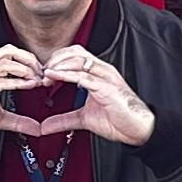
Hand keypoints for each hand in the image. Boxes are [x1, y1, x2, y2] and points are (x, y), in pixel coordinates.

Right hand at [0, 44, 55, 144]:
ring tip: (37, 79)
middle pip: (8, 51)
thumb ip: (17, 121)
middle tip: (42, 73)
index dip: (29, 60)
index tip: (42, 74)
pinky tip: (28, 86)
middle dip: (29, 59)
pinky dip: (16, 82)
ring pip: (4, 62)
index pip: (10, 54)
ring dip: (25, 69)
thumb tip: (36, 128)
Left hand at [24, 45, 152, 146]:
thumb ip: (64, 120)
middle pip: (74, 52)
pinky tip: (54, 76)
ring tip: (46, 75)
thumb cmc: (119, 119)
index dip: (56, 61)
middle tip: (42, 74)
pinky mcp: (107, 87)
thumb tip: (45, 126)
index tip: (43, 75)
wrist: (138, 130)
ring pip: (78, 60)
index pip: (74, 55)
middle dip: (55, 60)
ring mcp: (105, 77)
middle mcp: (102, 71)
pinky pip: (84, 76)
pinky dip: (66, 74)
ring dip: (58, 66)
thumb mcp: (84, 119)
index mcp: (98, 73)